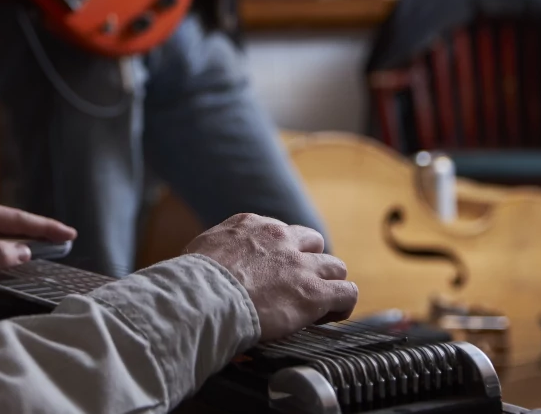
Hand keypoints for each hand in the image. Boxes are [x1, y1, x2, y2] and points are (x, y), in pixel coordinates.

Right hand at [184, 214, 356, 341]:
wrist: (205, 296)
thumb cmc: (194, 281)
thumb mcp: (203, 250)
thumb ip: (219, 252)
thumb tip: (212, 268)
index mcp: (252, 225)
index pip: (281, 233)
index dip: (282, 256)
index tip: (274, 274)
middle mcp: (281, 238)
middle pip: (312, 244)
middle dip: (309, 263)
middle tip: (297, 287)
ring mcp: (300, 265)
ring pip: (335, 266)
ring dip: (328, 283)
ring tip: (320, 304)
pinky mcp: (314, 292)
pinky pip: (346, 292)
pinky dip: (342, 304)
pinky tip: (331, 315)